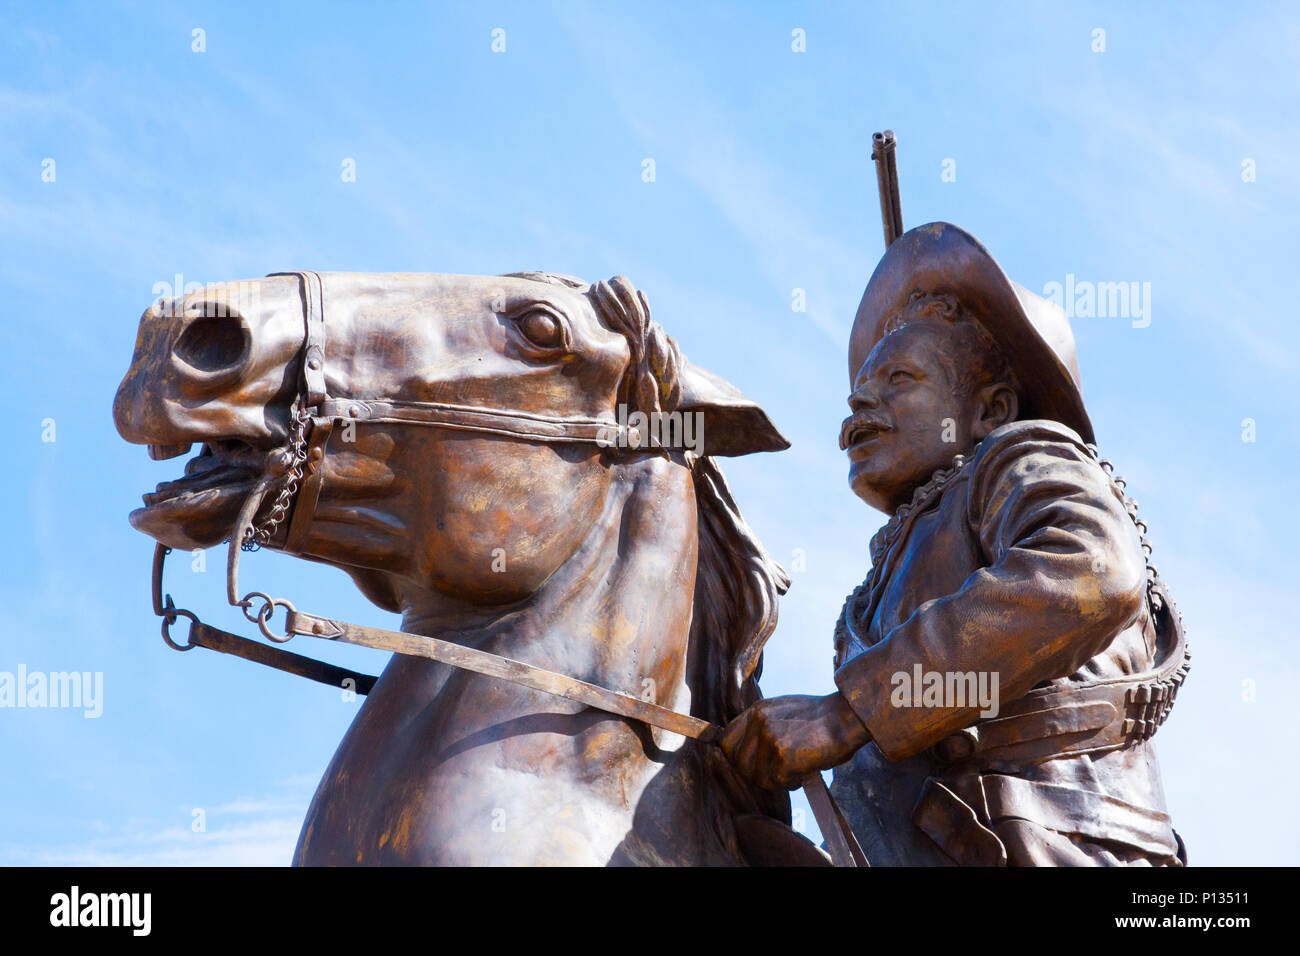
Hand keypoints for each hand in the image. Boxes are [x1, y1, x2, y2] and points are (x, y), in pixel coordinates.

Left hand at [719, 693, 870, 790]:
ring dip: (777, 780)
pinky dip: (792, 783)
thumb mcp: (782, 711)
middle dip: (757, 773)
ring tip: (796, 770)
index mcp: (757, 710)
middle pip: (739, 763)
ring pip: (758, 777)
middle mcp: (759, 723)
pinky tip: (804, 772)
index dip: (736, 757)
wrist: (847, 717)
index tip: (751, 764)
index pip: (726, 741)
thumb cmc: (821, 718)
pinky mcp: (784, 757)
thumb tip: (746, 753)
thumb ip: (762, 726)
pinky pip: (779, 783)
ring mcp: (770, 739)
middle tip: (778, 772)